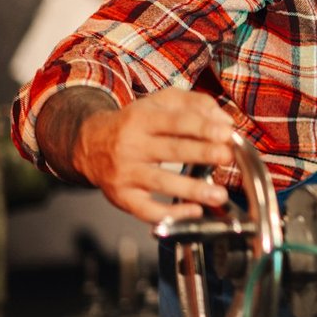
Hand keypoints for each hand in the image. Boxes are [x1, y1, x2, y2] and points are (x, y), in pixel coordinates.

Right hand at [73, 89, 234, 224]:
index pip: (175, 121)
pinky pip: (146, 210)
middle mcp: (131, 145)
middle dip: (202, 153)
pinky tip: (193, 211)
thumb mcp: (161, 102)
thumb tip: (225, 121)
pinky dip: (170, 213)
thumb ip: (196, 104)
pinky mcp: (122, 196)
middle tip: (226, 156)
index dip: (202, 127)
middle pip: (171, 150)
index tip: (226, 132)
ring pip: (160, 182)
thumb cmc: (134, 123)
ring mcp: (125, 173)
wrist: (89, 145)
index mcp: (142, 119)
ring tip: (219, 194)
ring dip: (192, 189)